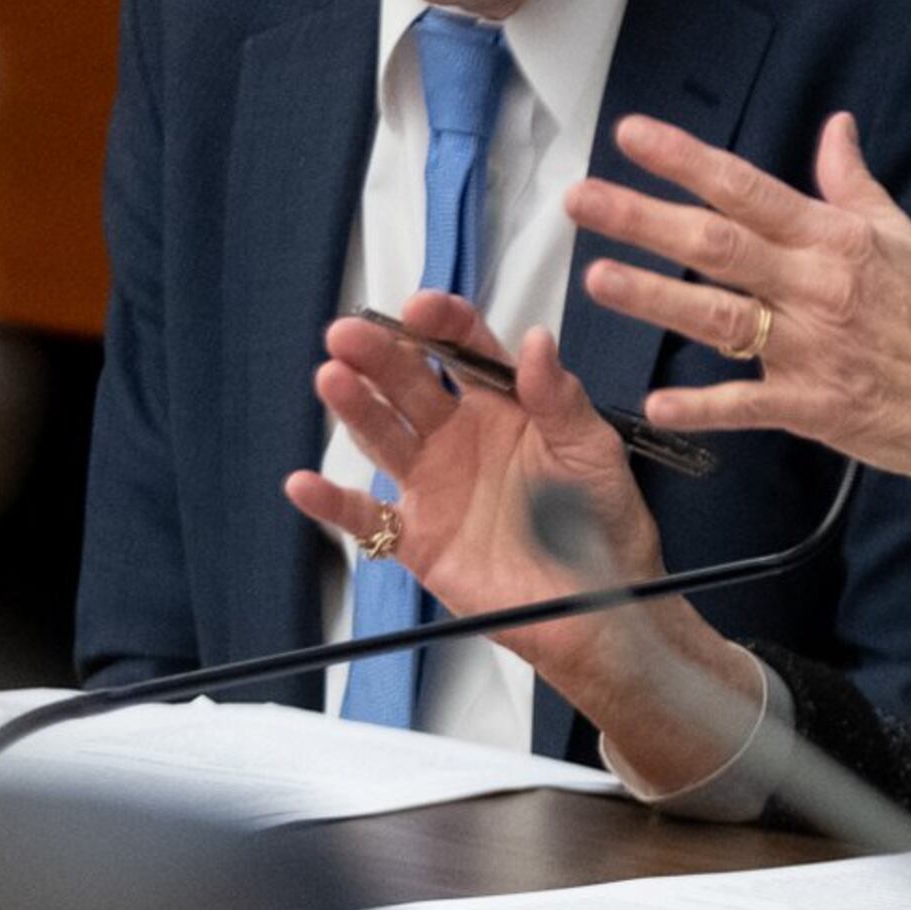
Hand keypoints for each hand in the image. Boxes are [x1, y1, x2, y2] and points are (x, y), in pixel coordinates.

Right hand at [285, 289, 656, 634]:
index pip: (463, 349)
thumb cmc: (604, 519)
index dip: (439, 324)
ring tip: (332, 377)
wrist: (601, 601)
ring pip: (382, 435)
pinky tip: (305, 483)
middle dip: (378, 355)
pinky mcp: (417, 537)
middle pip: (409, 383)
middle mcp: (460, 436)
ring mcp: (434, 484)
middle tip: (350, 334)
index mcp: (504, 405)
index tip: (420, 308)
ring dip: (354, 407)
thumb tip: (536, 341)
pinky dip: (332, 502)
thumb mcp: (592, 449)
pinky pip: (366, 516)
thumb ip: (560, 398)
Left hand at [565, 110, 910, 536]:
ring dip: (655, 298)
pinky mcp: (815, 407)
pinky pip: (746, 405)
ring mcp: (814, 349)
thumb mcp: (910, 238)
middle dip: (642, 218)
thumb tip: (834, 128)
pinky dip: (701, 406)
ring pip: (719, 318)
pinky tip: (653, 403)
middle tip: (580, 199)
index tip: (632, 136)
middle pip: (716, 245)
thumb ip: (855, 186)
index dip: (685, 160)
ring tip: (598, 278)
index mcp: (839, 240)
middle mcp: (819, 287)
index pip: (747, 188)